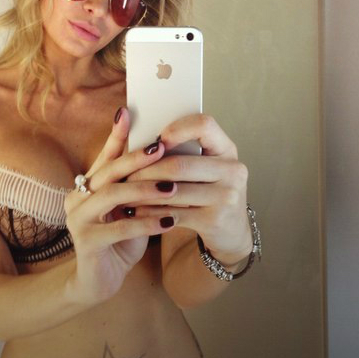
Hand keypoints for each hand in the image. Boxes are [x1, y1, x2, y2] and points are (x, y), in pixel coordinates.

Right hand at [64, 108, 176, 304]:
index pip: (104, 155)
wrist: (99, 281)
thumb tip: (166, 154)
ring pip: (112, 196)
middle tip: (162, 148)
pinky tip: (168, 221)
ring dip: (144, 190)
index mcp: (88, 185)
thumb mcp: (130, 208)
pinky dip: (145, 223)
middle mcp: (78, 196)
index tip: (128, 112)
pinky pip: (118, 228)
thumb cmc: (120, 238)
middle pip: (108, 171)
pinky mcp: (85, 243)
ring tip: (172, 187)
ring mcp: (77, 219)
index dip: (117, 135)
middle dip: (136, 158)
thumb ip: (137, 184)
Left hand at [126, 114, 252, 265]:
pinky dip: (150, 213)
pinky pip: (173, 213)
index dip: (177, 130)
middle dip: (146, 170)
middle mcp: (233, 170)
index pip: (205, 125)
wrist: (231, 232)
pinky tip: (136, 212)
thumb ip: (184, 151)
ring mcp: (226, 196)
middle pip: (180, 163)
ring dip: (143, 193)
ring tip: (125, 194)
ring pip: (173, 190)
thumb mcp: (206, 168)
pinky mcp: (215, 220)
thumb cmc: (209, 192)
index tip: (155, 141)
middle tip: (125, 175)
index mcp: (227, 149)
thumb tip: (141, 138)